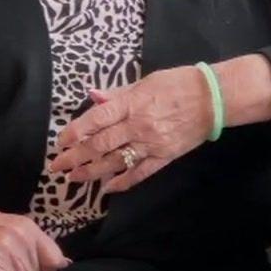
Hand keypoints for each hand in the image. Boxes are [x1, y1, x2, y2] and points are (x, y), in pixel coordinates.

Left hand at [50, 67, 213, 192]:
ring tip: (73, 178)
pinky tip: (107, 188)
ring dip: (92, 171)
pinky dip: (122, 182)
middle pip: (100, 144)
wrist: (212, 99)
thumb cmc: (177, 84)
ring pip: (115, 162)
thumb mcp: (145, 81)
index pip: (96, 119)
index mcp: (132, 103)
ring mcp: (151, 144)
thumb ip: (118, 93)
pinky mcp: (164, 157)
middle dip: (76, 156)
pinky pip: (140, 173)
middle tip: (57, 166)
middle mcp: (138, 126)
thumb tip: (93, 98)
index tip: (61, 141)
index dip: (75, 132)